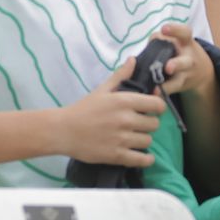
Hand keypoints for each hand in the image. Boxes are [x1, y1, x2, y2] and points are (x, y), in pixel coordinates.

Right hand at [50, 58, 164, 166]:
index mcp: (123, 101)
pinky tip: (141, 155)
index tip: (150, 109)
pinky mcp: (118, 156)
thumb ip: (120, 76)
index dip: (157, 107)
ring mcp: (122, 139)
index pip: (157, 105)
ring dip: (143, 140)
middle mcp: (126, 119)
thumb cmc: (83, 108)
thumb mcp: (102, 90)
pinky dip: (145, 159)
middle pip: (154, 124)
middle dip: (148, 124)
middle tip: (136, 124)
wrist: (63, 130)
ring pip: (149, 141)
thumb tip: (134, 60)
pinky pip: (143, 160)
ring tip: (132, 137)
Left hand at [155, 23, 214, 95]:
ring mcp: (187, 74)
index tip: (164, 29)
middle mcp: (189, 58)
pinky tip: (154, 95)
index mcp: (186, 42)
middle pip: (185, 62)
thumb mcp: (176, 40)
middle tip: (168, 68)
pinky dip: (163, 92)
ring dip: (168, 85)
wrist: (201, 71)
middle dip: (176, 65)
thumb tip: (151, 43)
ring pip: (178, 80)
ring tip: (156, 90)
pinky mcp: (181, 86)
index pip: (184, 32)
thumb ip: (161, 39)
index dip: (175, 30)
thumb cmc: (179, 49)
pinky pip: (172, 90)